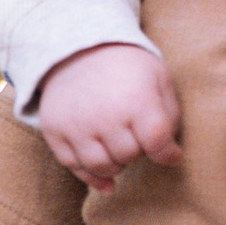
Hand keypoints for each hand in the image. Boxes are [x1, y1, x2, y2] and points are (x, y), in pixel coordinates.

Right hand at [35, 40, 180, 192]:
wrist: (78, 46)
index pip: (157, 143)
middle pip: (129, 156)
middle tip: (136, 136)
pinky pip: (73, 166)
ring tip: (119, 149)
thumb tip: (170, 156)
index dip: (167, 154)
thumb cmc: (127, 66)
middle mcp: (104, 115)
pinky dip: (91, 176)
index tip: (170, 154)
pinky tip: (105, 178)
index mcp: (136, 99)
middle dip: (138, 151)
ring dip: (116, 165)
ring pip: (101, 167)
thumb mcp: (159, 78)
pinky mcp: (55, 130)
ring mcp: (76, 124)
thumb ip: (169, 116)